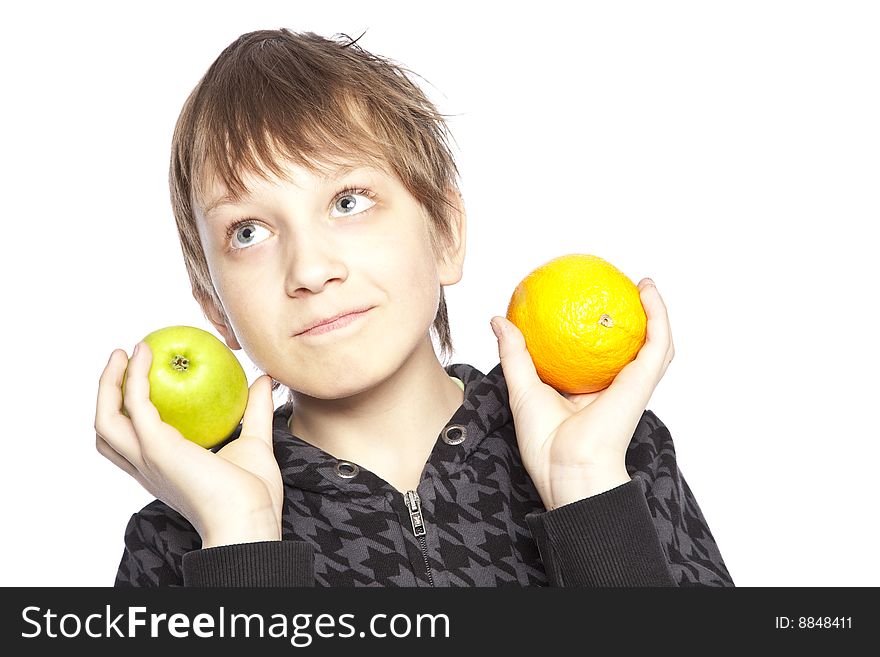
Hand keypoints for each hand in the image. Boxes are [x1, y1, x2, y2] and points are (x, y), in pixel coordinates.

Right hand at [94, 341, 283, 547]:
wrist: (250, 520)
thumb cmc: (254, 495)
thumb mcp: (255, 443)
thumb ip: (255, 411)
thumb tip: (264, 379)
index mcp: (164, 470)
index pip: (131, 443)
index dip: (127, 412)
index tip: (141, 380)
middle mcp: (147, 467)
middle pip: (107, 431)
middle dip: (107, 395)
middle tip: (124, 360)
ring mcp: (148, 458)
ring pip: (106, 420)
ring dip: (108, 383)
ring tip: (126, 353)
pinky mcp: (157, 448)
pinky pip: (135, 404)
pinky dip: (134, 377)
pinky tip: (146, 355)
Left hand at [491, 278, 674, 509]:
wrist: (567, 468)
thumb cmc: (545, 440)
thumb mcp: (523, 388)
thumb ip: (515, 354)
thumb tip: (499, 320)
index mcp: (588, 392)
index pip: (596, 357)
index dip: (595, 332)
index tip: (585, 304)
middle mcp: (614, 386)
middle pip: (630, 349)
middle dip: (632, 321)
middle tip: (619, 291)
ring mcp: (632, 384)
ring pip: (654, 343)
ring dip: (655, 312)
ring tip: (642, 285)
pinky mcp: (643, 381)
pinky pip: (657, 342)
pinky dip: (658, 315)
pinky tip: (647, 291)